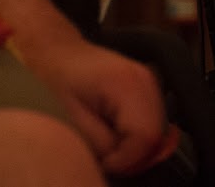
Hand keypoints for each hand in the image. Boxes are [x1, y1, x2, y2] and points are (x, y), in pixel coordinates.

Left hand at [27, 38, 174, 174]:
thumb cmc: (58, 79)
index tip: (104, 162)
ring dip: (133, 145)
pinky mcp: (146, 88)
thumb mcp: (73, 118)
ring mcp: (149, 82)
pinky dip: (135, 135)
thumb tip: (122, 162)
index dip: (127, 159)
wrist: (58, 53)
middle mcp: (145, 80)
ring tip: (105, 139)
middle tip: (104, 155)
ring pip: (156, 132)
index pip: (146, 137)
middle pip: (155, 136)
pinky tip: (113, 129)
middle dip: (132, 154)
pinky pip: (150, 123)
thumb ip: (102, 144)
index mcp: (128, 84)